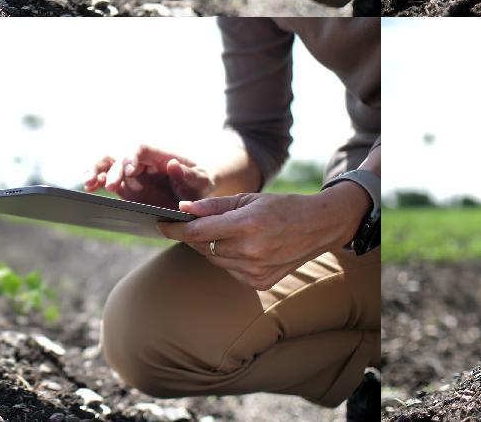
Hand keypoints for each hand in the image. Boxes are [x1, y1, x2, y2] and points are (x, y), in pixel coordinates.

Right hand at [82, 145, 213, 209]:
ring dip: (97, 171)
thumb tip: (172, 164)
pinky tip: (89, 189)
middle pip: (121, 157)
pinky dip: (96, 181)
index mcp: (159, 155)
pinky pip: (107, 180)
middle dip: (114, 170)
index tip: (131, 171)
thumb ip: (187, 175)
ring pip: (109, 165)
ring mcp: (132, 173)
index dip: (132, 157)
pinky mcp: (126, 186)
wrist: (196, 192)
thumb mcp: (200, 180)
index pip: (140, 148)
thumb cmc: (199, 182)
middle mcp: (142, 161)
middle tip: (111, 185)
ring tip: (89, 184)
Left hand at [158, 185, 371, 290]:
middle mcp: (250, 251)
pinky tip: (242, 247)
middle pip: (203, 247)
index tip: (162, 224)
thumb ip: (215, 206)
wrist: (319, 227)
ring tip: (223, 233)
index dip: (175, 228)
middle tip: (189, 224)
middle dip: (193, 235)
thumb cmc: (283, 207)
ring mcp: (255, 270)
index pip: (198, 231)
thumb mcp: (250, 198)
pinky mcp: (259, 283)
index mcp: (247, 224)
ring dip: (211, 247)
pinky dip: (228, 259)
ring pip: (215, 260)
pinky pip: (230, 270)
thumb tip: (184, 209)